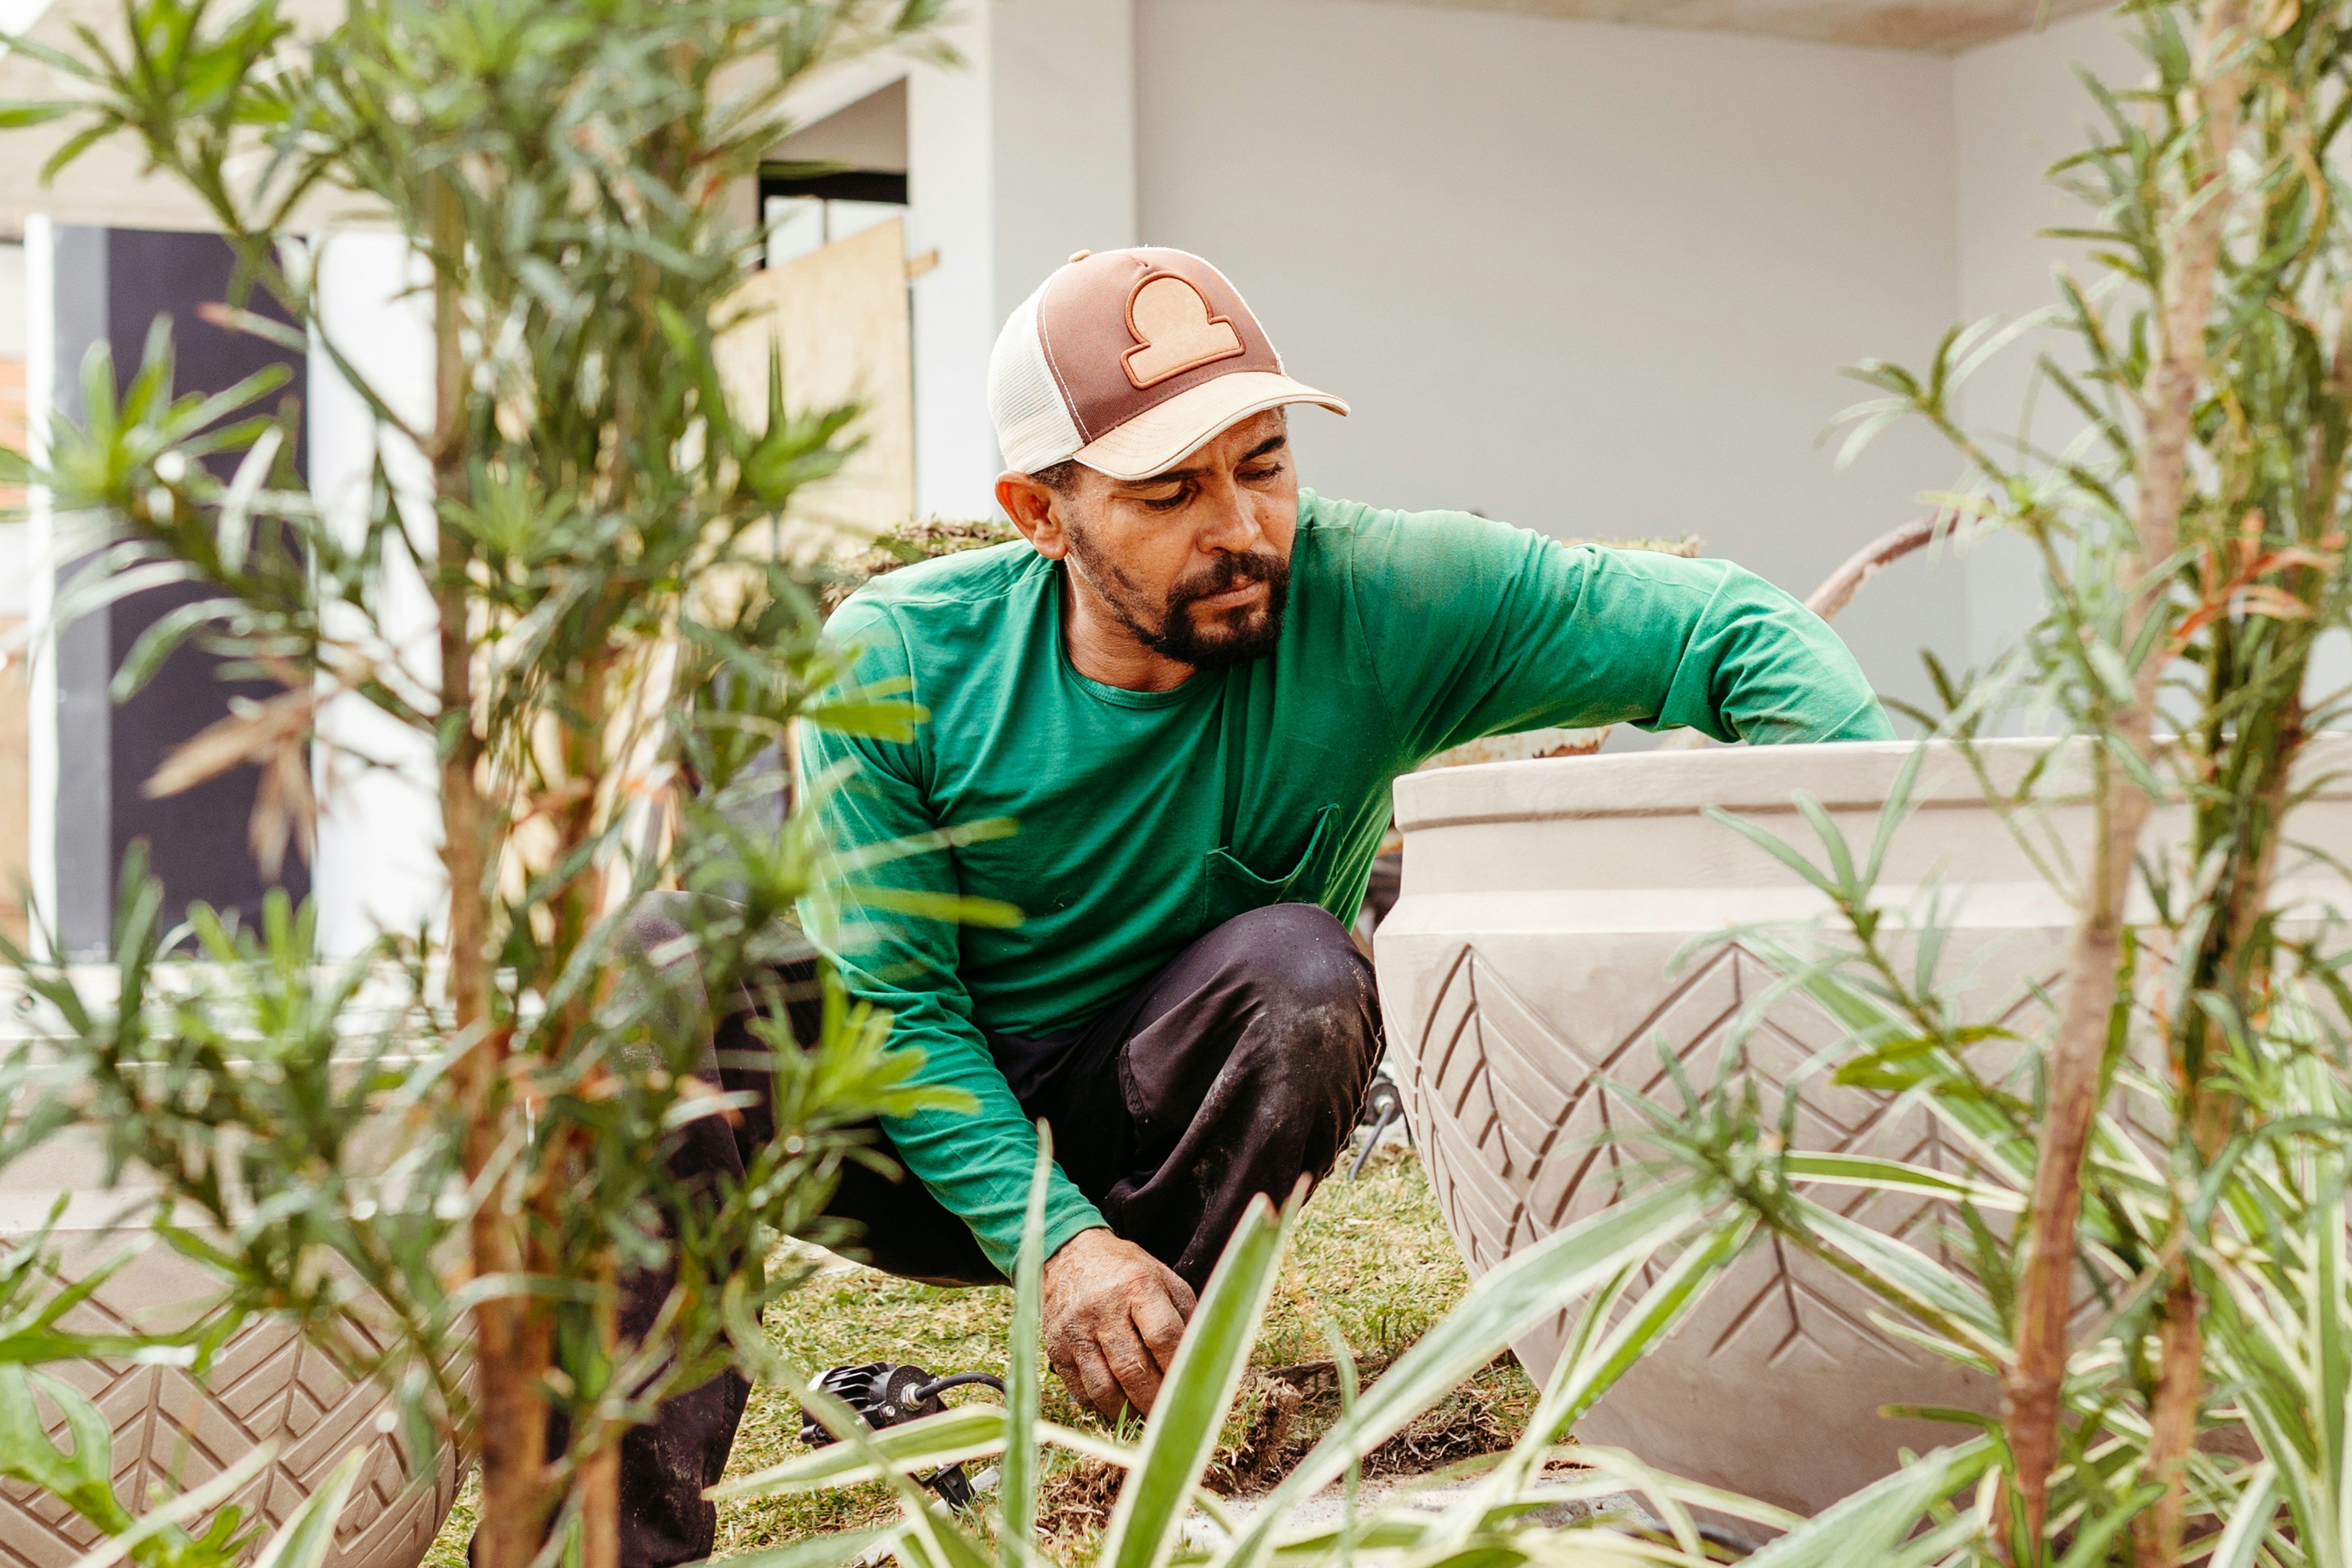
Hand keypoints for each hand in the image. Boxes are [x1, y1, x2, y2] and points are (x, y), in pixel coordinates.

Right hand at [1041, 1227, 1196, 1418]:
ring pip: (1103, 1387)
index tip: (1188, 1389)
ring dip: (1127, 1411)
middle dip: (1155, 1400)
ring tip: (1143, 1417)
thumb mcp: (1164, 1280)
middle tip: (1169, 1416)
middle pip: (1133, 1368)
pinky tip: (1117, 1404)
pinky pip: (1079, 1390)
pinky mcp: (1056, 1346)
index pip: (1163, 1337)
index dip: (1177, 1369)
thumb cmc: (1127, 1273)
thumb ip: (1186, 1318)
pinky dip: (1100, 1405)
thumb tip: (1200, 1364)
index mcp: (1137, 1285)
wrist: (1072, 1255)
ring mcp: (1075, 1329)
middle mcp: (1103, 1307)